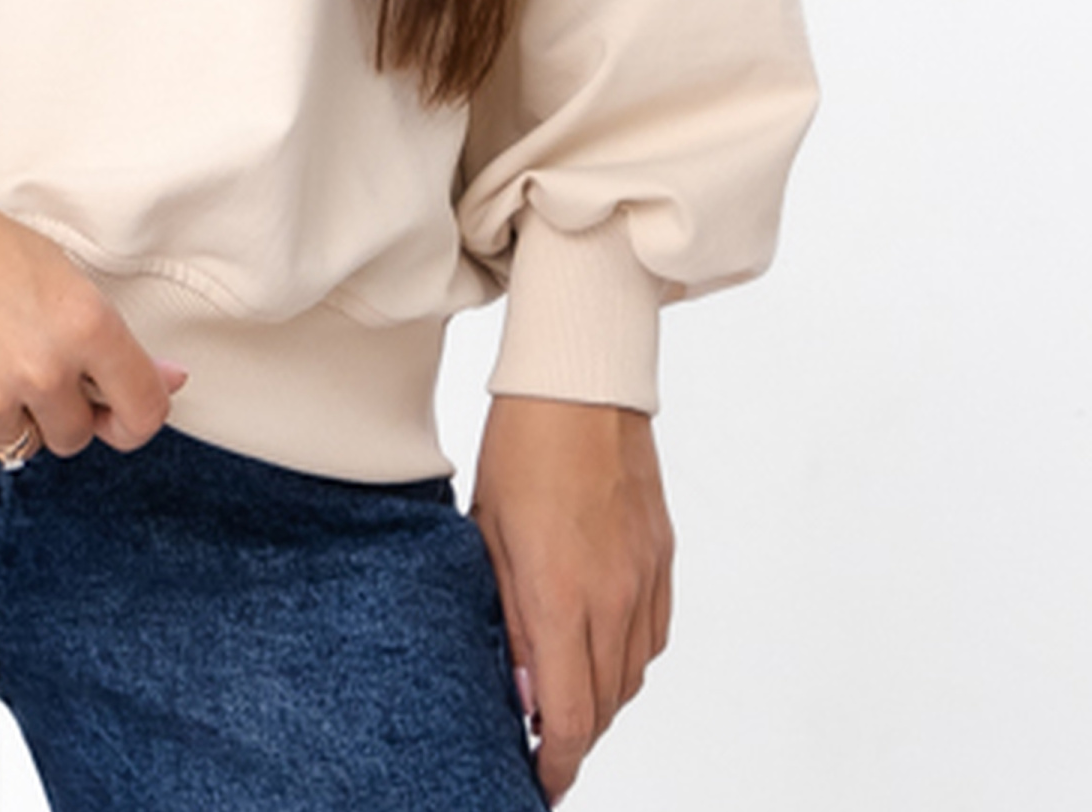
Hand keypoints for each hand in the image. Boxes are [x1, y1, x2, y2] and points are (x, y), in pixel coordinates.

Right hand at [0, 184, 186, 475]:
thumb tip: (172, 381)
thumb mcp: (61, 277)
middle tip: (16, 356)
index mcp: (85, 323)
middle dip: (53, 406)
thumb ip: (115, 342)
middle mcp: (42, 369)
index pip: (142, 410)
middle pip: (75, 435)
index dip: (131, 418)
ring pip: (22, 450)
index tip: (114, 412)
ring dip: (6, 419)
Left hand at [469, 397, 673, 803]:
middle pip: (604, 707)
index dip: (553, 763)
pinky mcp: (663, 557)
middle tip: (542, 745)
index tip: (537, 783)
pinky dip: (628, 659)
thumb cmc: (521, 445)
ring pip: (632, 676)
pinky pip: (653, 636)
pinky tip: (600, 649)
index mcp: (561, 595)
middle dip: (574, 738)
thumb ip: (509, 618)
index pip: (567, 716)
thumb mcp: (489, 533)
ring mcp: (646, 578)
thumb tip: (522, 691)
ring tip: (566, 698)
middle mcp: (614, 597)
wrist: (582, 381)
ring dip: (601, 701)